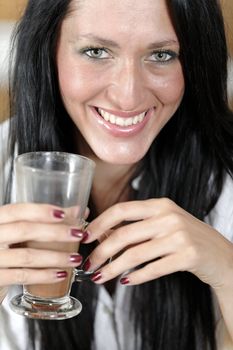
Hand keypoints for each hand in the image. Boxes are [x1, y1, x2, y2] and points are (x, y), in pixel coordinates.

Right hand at [0, 203, 85, 302]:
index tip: (64, 213)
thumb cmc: (3, 251)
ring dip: (55, 257)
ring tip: (75, 258)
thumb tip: (77, 211)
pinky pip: (23, 276)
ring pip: (27, 255)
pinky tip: (61, 275)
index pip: (17, 211)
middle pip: (24, 230)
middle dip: (55, 232)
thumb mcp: (16, 233)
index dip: (41, 211)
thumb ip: (41, 221)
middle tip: (78, 234)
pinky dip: (44, 276)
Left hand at [84, 198, 232, 288]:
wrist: (220, 254)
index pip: (121, 210)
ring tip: (100, 277)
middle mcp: (168, 217)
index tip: (85, 237)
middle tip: (89, 264)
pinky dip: (136, 277)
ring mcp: (179, 236)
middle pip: (124, 235)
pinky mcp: (188, 256)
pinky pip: (153, 269)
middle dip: (100, 252)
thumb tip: (102, 236)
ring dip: (113, 269)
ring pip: (135, 255)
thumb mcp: (163, 223)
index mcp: (159, 205)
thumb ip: (137, 226)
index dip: (100, 224)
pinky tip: (126, 281)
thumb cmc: (186, 237)